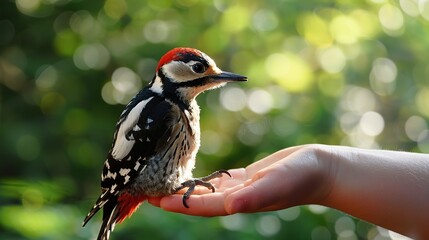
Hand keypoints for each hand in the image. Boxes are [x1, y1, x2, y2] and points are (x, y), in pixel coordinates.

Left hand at [148, 145, 333, 215]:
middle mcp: (237, 197)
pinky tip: (195, 175)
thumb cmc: (301, 177)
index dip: (177, 204)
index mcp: (240, 201)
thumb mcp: (277, 183)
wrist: (320, 169)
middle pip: (200, 199)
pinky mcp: (249, 177)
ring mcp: (243, 188)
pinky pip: (221, 180)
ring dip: (188, 188)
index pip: (201, 206)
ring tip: (168, 182)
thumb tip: (230, 207)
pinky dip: (206, 179)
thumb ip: (254, 196)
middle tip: (152, 190)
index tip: (154, 200)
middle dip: (176, 197)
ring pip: (208, 190)